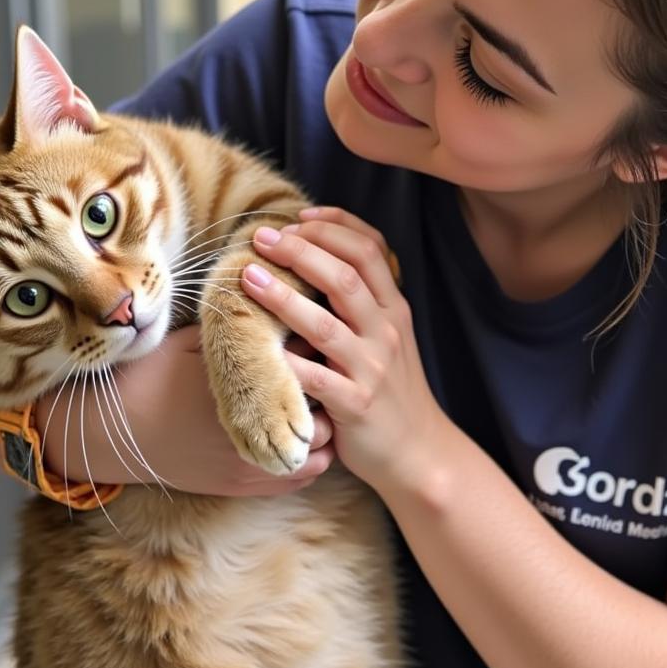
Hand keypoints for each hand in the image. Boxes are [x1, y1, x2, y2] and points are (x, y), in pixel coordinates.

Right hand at [34, 324, 335, 496]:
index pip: (313, 363)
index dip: (321, 345)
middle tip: (327, 368)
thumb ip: (241, 322)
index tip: (320, 333)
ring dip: (328, 423)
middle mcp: (258, 427)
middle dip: (331, 386)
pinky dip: (314, 456)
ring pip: (323, 446)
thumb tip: (276, 292)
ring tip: (318, 401)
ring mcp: (254, 462)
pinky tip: (305, 434)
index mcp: (249, 382)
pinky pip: (304, 475)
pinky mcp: (246, 486)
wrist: (112, 429)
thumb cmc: (151, 374)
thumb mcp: (196, 338)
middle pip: (328, 406)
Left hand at [240, 207, 450, 492]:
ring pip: (326, 324)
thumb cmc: (391, 388)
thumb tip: (313, 256)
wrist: (419, 451)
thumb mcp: (387, 336)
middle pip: (345, 276)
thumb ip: (361, 300)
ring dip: (283, 297)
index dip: (333, 225)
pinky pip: (316, 379)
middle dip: (301, 249)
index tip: (298, 216)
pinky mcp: (356, 405)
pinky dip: (287, 361)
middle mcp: (386, 331)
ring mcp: (372, 368)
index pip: (370, 249)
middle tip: (261, 236)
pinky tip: (258, 348)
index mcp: (394, 308)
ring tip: (247, 276)